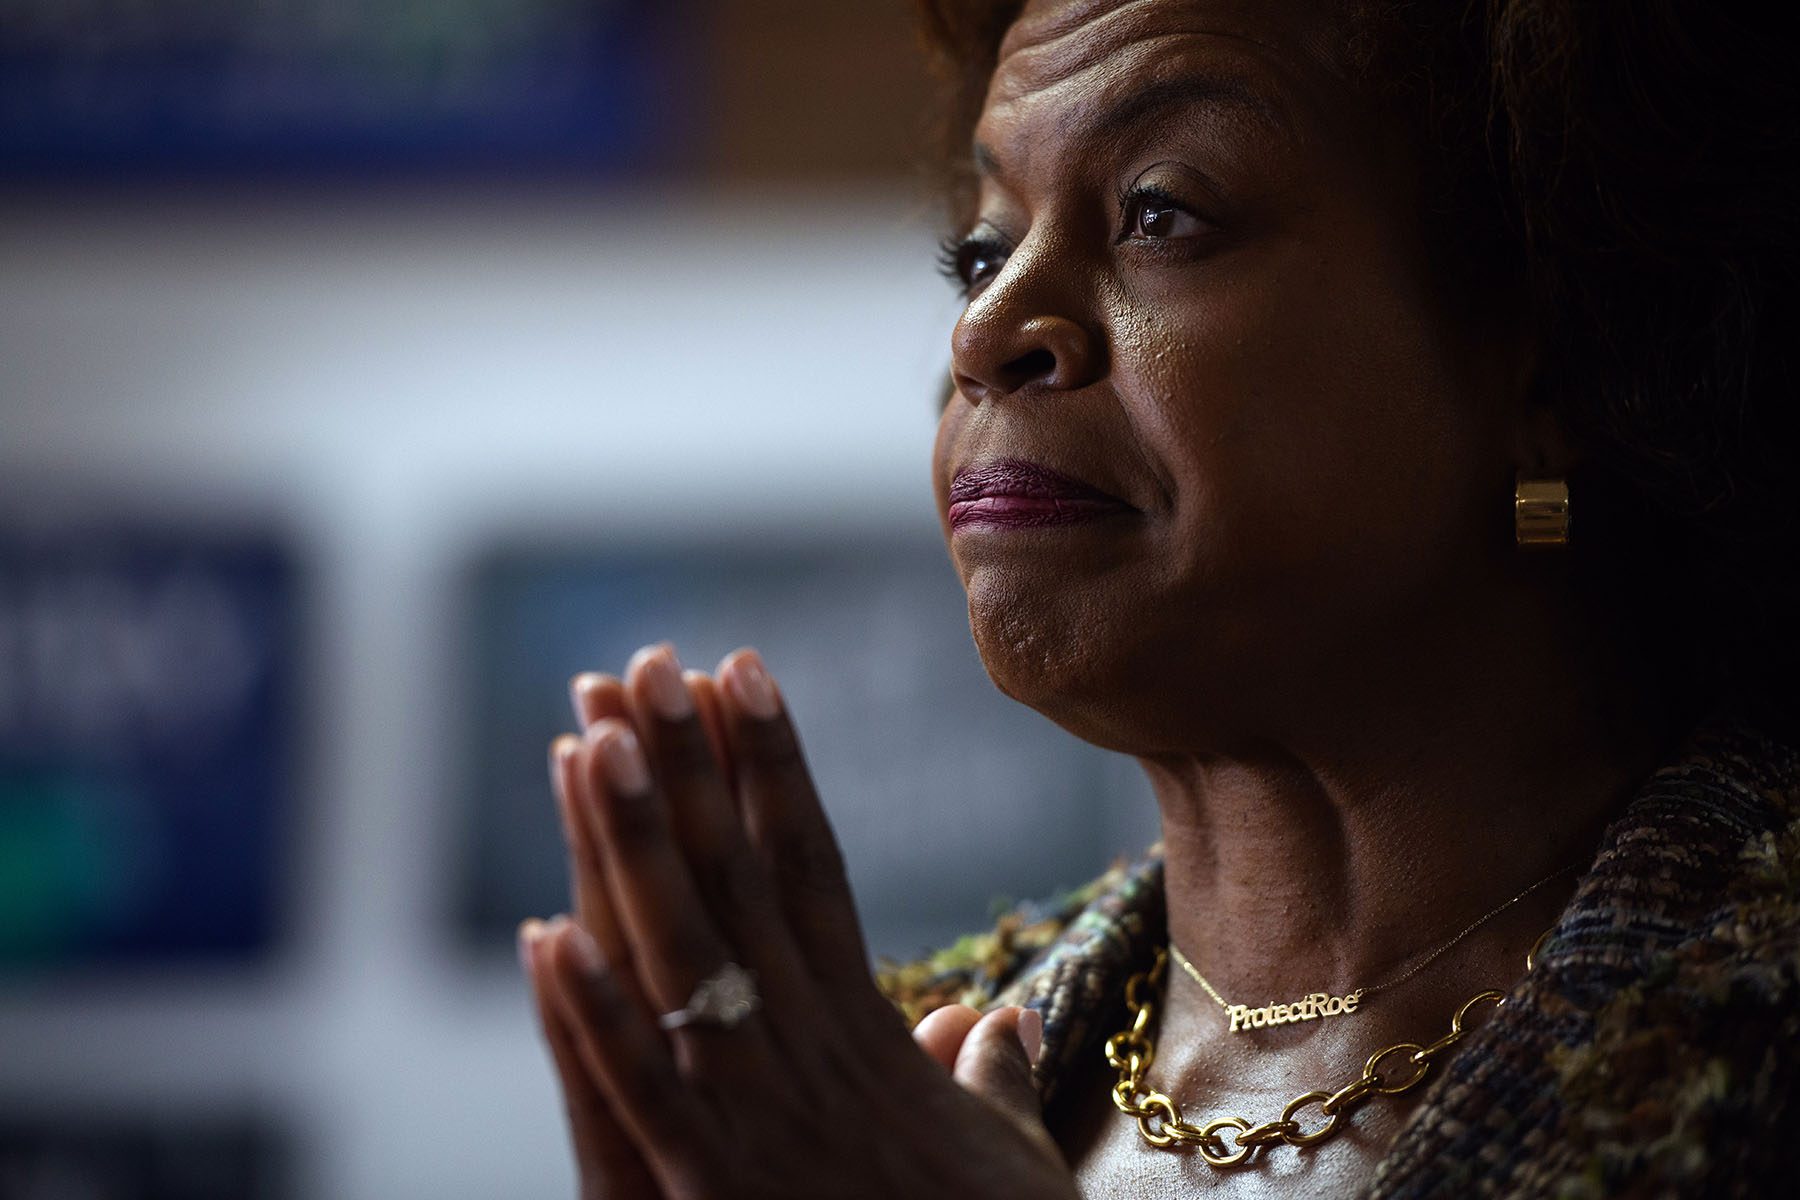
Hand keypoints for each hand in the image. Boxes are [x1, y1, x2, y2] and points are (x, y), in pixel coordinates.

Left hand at [520, 644, 1076, 1198]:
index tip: (744, 671)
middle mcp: (808, 1051)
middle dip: (686, 767)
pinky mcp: (708, 1192)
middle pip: (738, 882)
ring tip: (587, 740)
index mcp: (868, 1030)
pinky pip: (639, 1092)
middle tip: (643, 663)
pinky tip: (543, 932)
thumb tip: (991, 1015)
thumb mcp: (1003, 1151)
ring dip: (629, 846)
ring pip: (683, 958)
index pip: (813, 864)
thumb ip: (986, 1073)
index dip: (774, 764)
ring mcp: (754, 1117)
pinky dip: (586, 1014)